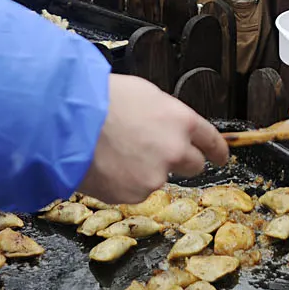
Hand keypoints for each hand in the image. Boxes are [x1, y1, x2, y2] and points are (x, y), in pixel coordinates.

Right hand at [78, 74, 228, 203]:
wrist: (68, 122)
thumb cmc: (102, 100)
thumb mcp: (145, 95)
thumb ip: (166, 115)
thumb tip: (169, 125)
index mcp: (182, 121)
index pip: (211, 141)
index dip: (217, 151)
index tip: (221, 157)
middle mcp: (175, 151)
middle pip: (194, 165)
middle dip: (181, 161)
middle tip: (158, 152)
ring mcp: (154, 176)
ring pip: (158, 178)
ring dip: (146, 170)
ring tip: (118, 151)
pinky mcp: (133, 195)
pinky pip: (134, 190)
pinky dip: (124, 182)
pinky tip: (107, 164)